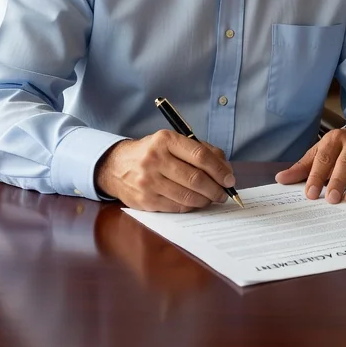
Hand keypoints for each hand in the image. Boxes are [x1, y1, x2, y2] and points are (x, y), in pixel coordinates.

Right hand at [94, 130, 235, 211]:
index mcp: (165, 140)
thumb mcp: (172, 142)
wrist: (115, 166)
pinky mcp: (145, 200)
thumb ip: (200, 150)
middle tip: (224, 193)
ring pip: (188, 196)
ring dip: (206, 200)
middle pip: (196, 178)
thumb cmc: (152, 153)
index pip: (200, 156)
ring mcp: (148, 181)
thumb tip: (225, 169)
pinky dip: (192, 206)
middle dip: (216, 189)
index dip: (219, 170)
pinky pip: (177, 207)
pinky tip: (196, 202)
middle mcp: (155, 159)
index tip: (229, 178)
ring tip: (212, 198)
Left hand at [275, 125, 345, 203]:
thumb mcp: (322, 151)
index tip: (310, 193)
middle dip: (338, 181)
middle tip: (331, 199)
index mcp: (335, 139)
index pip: (324, 158)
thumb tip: (281, 179)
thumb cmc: (342, 146)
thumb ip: (303, 167)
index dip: (317, 176)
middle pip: (345, 162)